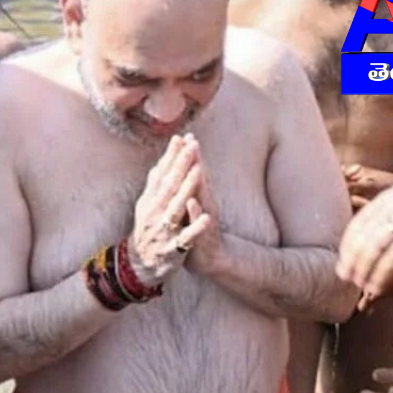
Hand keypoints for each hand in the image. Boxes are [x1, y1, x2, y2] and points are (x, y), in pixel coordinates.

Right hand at [128, 134, 213, 285]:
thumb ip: (156, 183)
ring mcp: (164, 229)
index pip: (161, 174)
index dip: (171, 156)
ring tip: (198, 171)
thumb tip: (164, 159)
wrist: (140, 264)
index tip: (180, 137)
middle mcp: (155, 212)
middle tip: (192, 145)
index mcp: (151, 200)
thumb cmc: (148, 230)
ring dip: (187, 188)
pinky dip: (195, 226)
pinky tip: (207, 217)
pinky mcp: (173, 246)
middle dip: (181, 165)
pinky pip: (186, 236)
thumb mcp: (147, 205)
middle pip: (169, 185)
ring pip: (176, 206)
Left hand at [182, 146, 224, 276]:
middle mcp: (204, 203)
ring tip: (196, 166)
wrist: (209, 258)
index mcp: (197, 196)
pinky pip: (198, 222)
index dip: (188, 154)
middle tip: (191, 141)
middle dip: (195, 161)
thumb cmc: (196, 228)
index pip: (193, 171)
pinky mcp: (201, 234)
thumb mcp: (191, 205)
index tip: (183, 134)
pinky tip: (192, 203)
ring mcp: (204, 218)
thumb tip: (183, 167)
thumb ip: (189, 186)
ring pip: (202, 198)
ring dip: (199, 182)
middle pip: (200, 178)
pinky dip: (195, 212)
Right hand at [337, 163, 392, 302]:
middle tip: (356, 283)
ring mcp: (392, 201)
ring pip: (364, 229)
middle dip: (362, 266)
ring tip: (344, 273)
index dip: (382, 273)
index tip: (374, 290)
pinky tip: (345, 254)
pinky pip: (359, 218)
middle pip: (377, 241)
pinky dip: (349, 238)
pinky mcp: (381, 197)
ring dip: (351, 254)